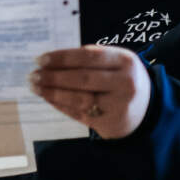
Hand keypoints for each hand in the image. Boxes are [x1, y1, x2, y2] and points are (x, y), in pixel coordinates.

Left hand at [30, 45, 151, 139]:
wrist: (146, 109)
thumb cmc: (121, 79)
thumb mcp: (116, 62)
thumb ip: (90, 58)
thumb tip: (50, 60)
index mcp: (125, 61)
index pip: (88, 56)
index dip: (62, 57)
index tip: (40, 59)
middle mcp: (125, 83)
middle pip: (82, 78)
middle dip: (54, 77)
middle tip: (33, 75)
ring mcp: (119, 106)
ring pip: (80, 98)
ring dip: (53, 93)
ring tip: (36, 87)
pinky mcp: (111, 123)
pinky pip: (80, 113)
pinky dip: (61, 105)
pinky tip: (48, 98)